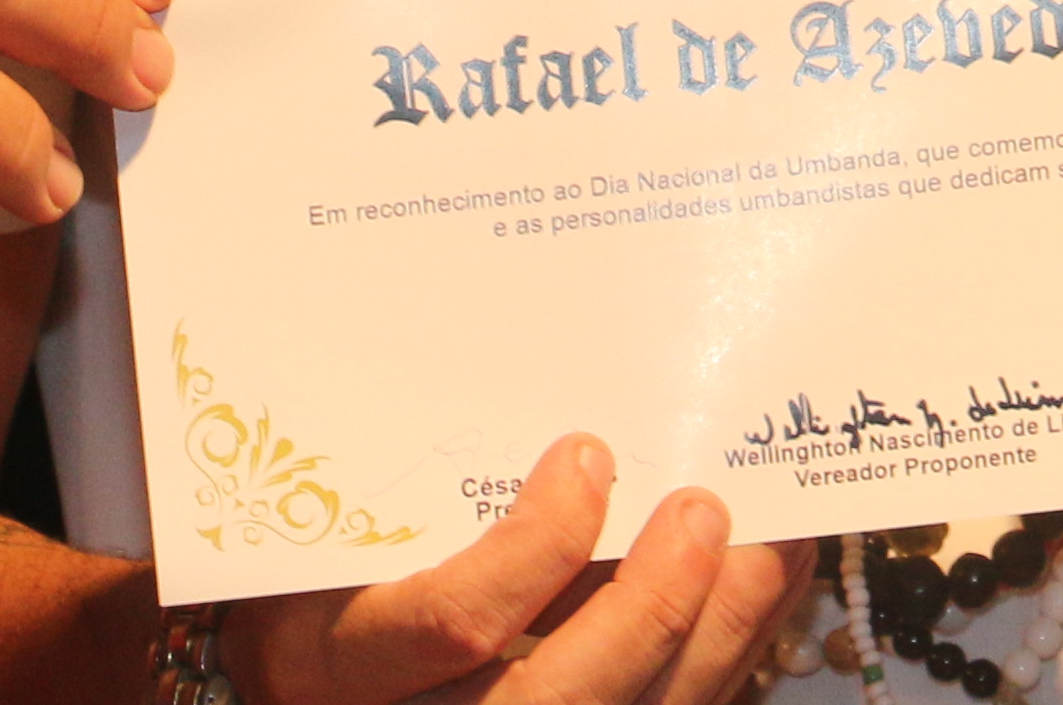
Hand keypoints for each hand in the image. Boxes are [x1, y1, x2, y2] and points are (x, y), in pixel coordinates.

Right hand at [226, 438, 798, 704]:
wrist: (291, 672)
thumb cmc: (303, 568)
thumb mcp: (319, 519)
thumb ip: (397, 470)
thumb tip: (540, 388)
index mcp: (333, 657)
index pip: (449, 623)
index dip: (532, 549)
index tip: (587, 455)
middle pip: (552, 704)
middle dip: (648, 610)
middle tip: (701, 511)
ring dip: (714, 639)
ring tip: (771, 546)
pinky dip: (723, 658)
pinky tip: (762, 591)